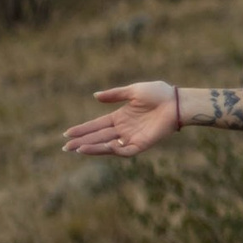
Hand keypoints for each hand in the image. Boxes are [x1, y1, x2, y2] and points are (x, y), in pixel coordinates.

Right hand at [63, 82, 181, 160]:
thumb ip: (115, 94)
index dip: (82, 129)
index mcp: (120, 117)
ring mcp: (132, 137)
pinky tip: (104, 146)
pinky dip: (114, 150)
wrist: (176, 101)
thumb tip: (95, 96)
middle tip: (65, 147)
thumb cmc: (158, 93)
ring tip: (78, 149)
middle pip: (98, 137)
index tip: (67, 133)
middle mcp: (123, 129)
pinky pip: (125, 151)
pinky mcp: (142, 144)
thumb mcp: (133, 91)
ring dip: (94, 148)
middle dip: (82, 142)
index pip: (97, 125)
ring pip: (108, 146)